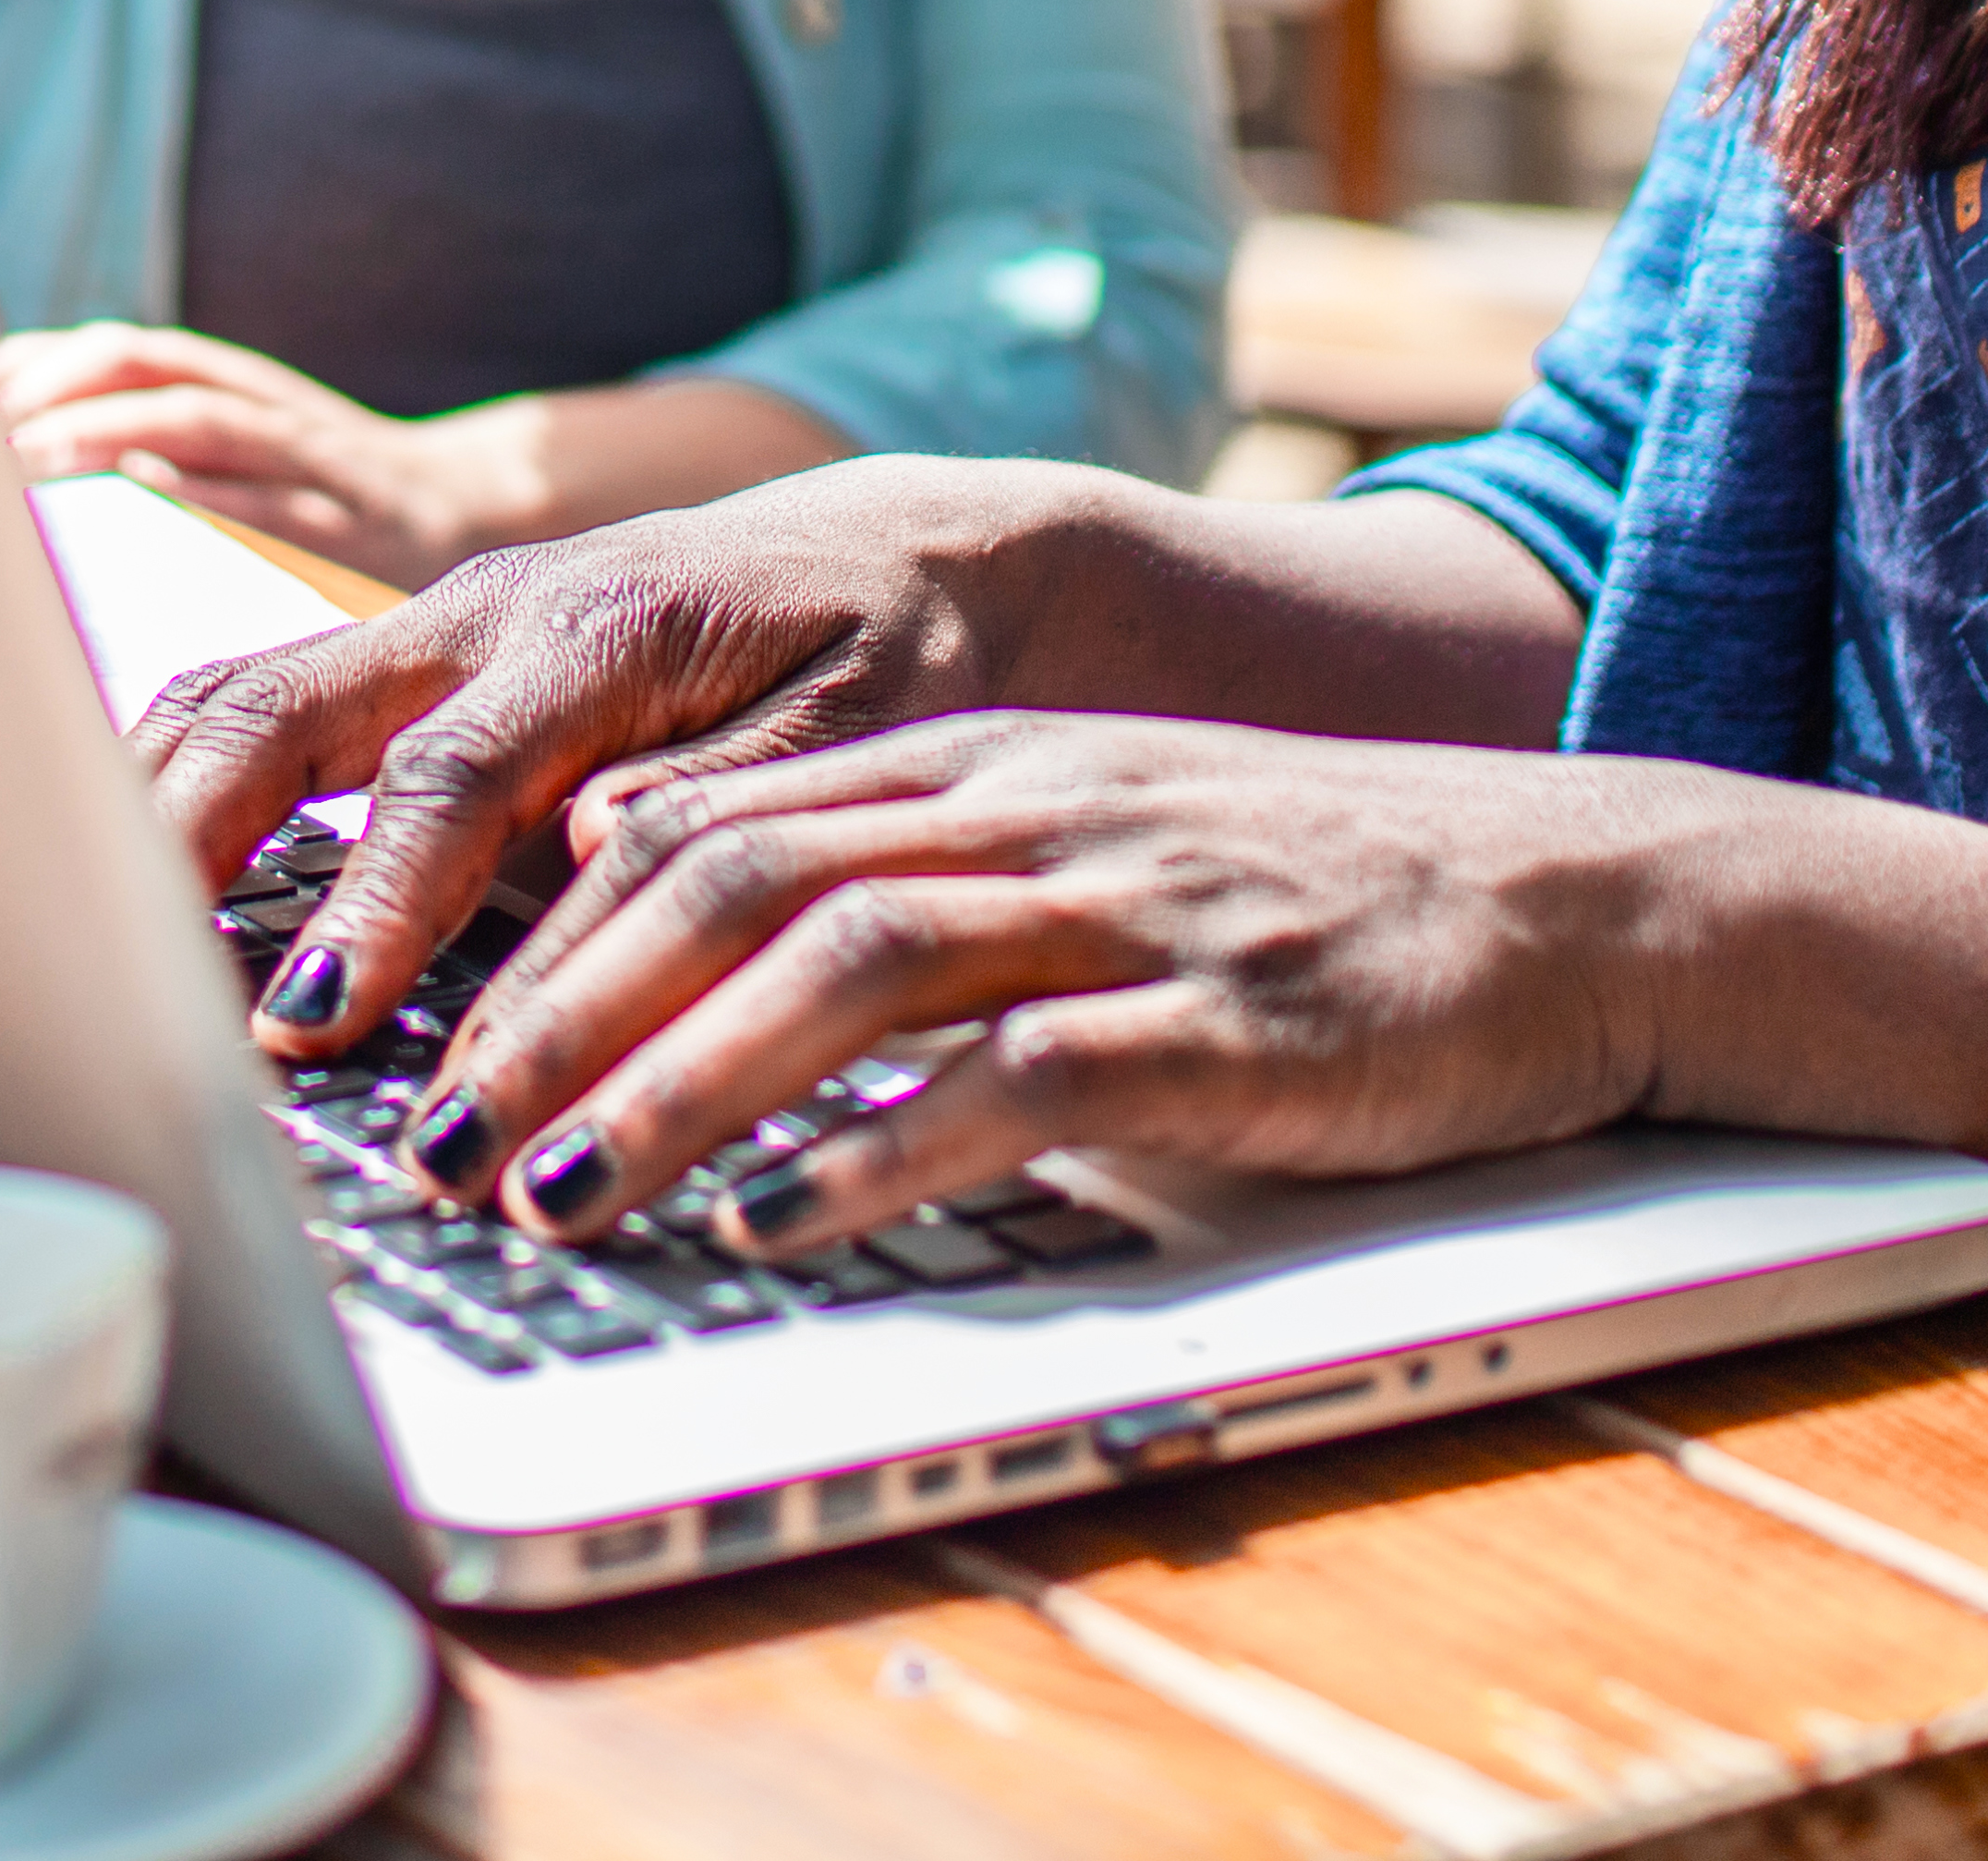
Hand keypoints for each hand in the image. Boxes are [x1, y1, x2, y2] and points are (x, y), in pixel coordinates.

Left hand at [0, 325, 533, 582]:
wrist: (470, 509)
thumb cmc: (327, 491)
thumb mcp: (244, 447)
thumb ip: (154, 432)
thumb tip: (23, 425)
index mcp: (233, 389)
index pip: (124, 350)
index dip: (42, 358)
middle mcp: (263, 406)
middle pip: (150, 367)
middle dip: (60, 384)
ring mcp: (308, 457)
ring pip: (200, 420)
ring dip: (112, 428)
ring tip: (33, 449)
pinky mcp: (349, 517)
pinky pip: (270, 500)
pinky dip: (204, 489)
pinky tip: (147, 486)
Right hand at [135, 462, 1152, 1049]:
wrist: (897, 550)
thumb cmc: (890, 650)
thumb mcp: (856, 727)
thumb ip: (717, 794)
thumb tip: (576, 856)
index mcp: (597, 631)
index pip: (444, 779)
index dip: (370, 906)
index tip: (314, 1021)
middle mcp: (484, 616)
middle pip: (279, 711)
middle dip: (191, 843)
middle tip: (133, 980)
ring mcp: (430, 630)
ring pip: (238, 697)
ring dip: (155, 809)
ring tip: (91, 938)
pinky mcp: (408, 667)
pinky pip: (257, 708)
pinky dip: (181, 785)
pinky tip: (136, 882)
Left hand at [392, 712, 1730, 1253]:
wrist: (1564, 892)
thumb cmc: (1300, 896)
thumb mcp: (1081, 852)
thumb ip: (915, 888)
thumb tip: (700, 978)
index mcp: (974, 768)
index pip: (702, 820)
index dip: (542, 929)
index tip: (422, 1040)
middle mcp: (1024, 812)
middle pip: (733, 880)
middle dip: (558, 1013)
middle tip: (437, 1139)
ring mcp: (1122, 904)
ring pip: (848, 961)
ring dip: (682, 1082)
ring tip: (565, 1192)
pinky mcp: (1219, 1016)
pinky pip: (1026, 1075)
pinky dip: (891, 1146)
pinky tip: (793, 1220)